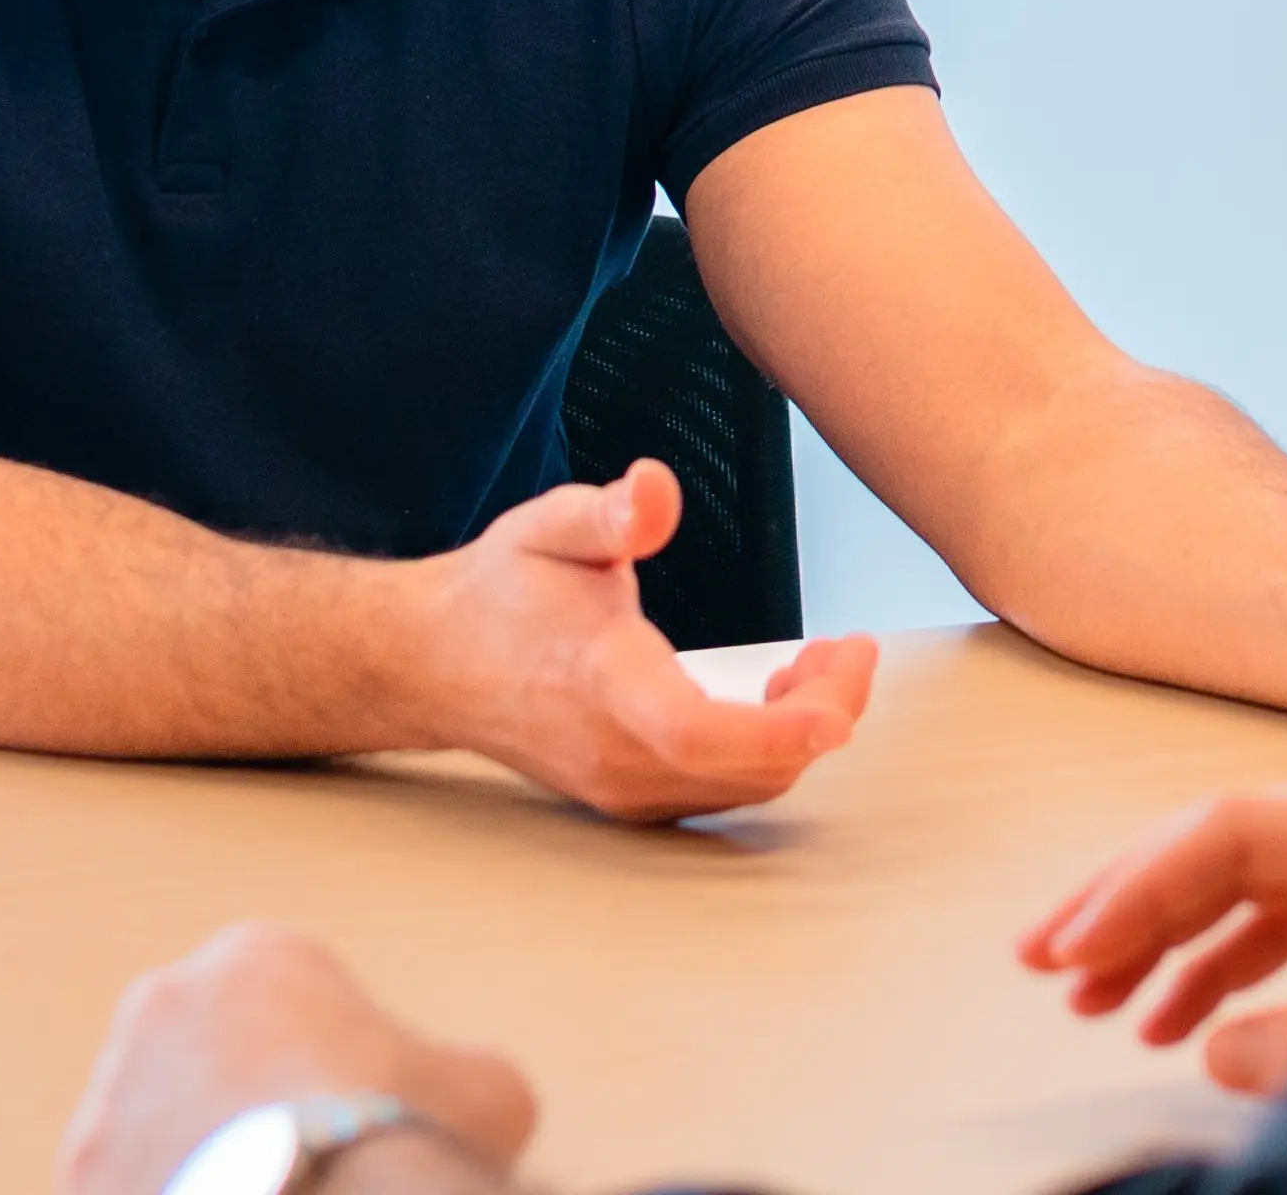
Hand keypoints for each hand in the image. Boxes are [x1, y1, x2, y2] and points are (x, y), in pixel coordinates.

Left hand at [57, 923, 531, 1194]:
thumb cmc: (398, 1134)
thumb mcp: (485, 1089)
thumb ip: (466, 1073)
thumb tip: (474, 1097)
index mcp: (258, 955)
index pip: (290, 1000)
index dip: (328, 1064)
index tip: (350, 1113)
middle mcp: (166, 1004)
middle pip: (210, 1059)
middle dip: (244, 1106)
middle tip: (298, 1160)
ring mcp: (108, 1094)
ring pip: (154, 1128)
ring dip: (194, 1159)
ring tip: (263, 1192)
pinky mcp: (79, 1175)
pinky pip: (125, 1185)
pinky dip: (168, 1193)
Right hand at [408, 458, 878, 819]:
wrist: (435, 663)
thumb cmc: (502, 591)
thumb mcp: (551, 528)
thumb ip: (610, 512)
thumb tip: (655, 489)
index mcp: (601, 684)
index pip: (697, 731)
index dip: (782, 725)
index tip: (843, 694)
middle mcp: (615, 754)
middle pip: (750, 766)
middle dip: (825, 710)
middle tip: (851, 650)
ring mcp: (623, 787)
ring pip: (747, 787)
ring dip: (803, 732)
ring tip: (820, 664)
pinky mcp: (631, 798)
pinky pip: (724, 790)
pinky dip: (770, 752)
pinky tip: (778, 697)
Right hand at [1019, 772, 1286, 1096]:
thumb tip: (1213, 1043)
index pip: (1231, 832)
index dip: (1138, 891)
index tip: (1070, 957)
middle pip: (1227, 849)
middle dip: (1130, 908)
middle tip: (1039, 966)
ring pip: (1251, 892)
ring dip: (1167, 946)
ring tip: (1091, 1009)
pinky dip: (1226, 970)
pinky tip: (1171, 1023)